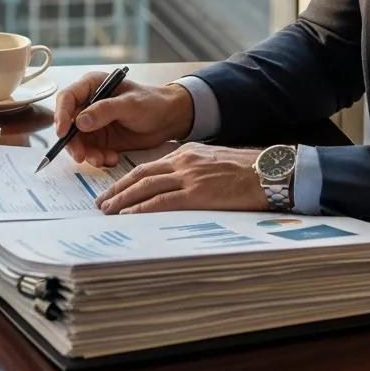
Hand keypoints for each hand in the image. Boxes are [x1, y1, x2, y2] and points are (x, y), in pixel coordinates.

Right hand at [54, 73, 193, 166]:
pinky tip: (112, 158)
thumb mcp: (130, 104)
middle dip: (73, 142)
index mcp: (92, 86)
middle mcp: (88, 105)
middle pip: (68, 124)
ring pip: (78, 141)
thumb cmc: (152, 102)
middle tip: (81, 156)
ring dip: (87, 153)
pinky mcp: (101, 140)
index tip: (62, 132)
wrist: (169, 119)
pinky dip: (99, 158)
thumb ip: (105, 110)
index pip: (67, 98)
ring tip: (103, 159)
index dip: (60, 115)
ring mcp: (94, 124)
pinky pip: (91, 151)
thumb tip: (79, 121)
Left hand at [95, 143, 267, 213]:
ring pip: (146, 187)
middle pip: (140, 175)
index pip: (148, 166)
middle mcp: (183, 162)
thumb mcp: (213, 162)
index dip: (127, 179)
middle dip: (118, 190)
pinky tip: (129, 216)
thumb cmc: (246, 171)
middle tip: (101, 203)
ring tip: (108, 212)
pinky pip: (162, 201)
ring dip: (123, 200)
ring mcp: (189, 177)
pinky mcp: (198, 193)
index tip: (114, 191)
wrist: (268, 172)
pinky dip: (142, 209)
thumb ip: (193, 170)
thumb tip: (178, 186)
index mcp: (186, 154)